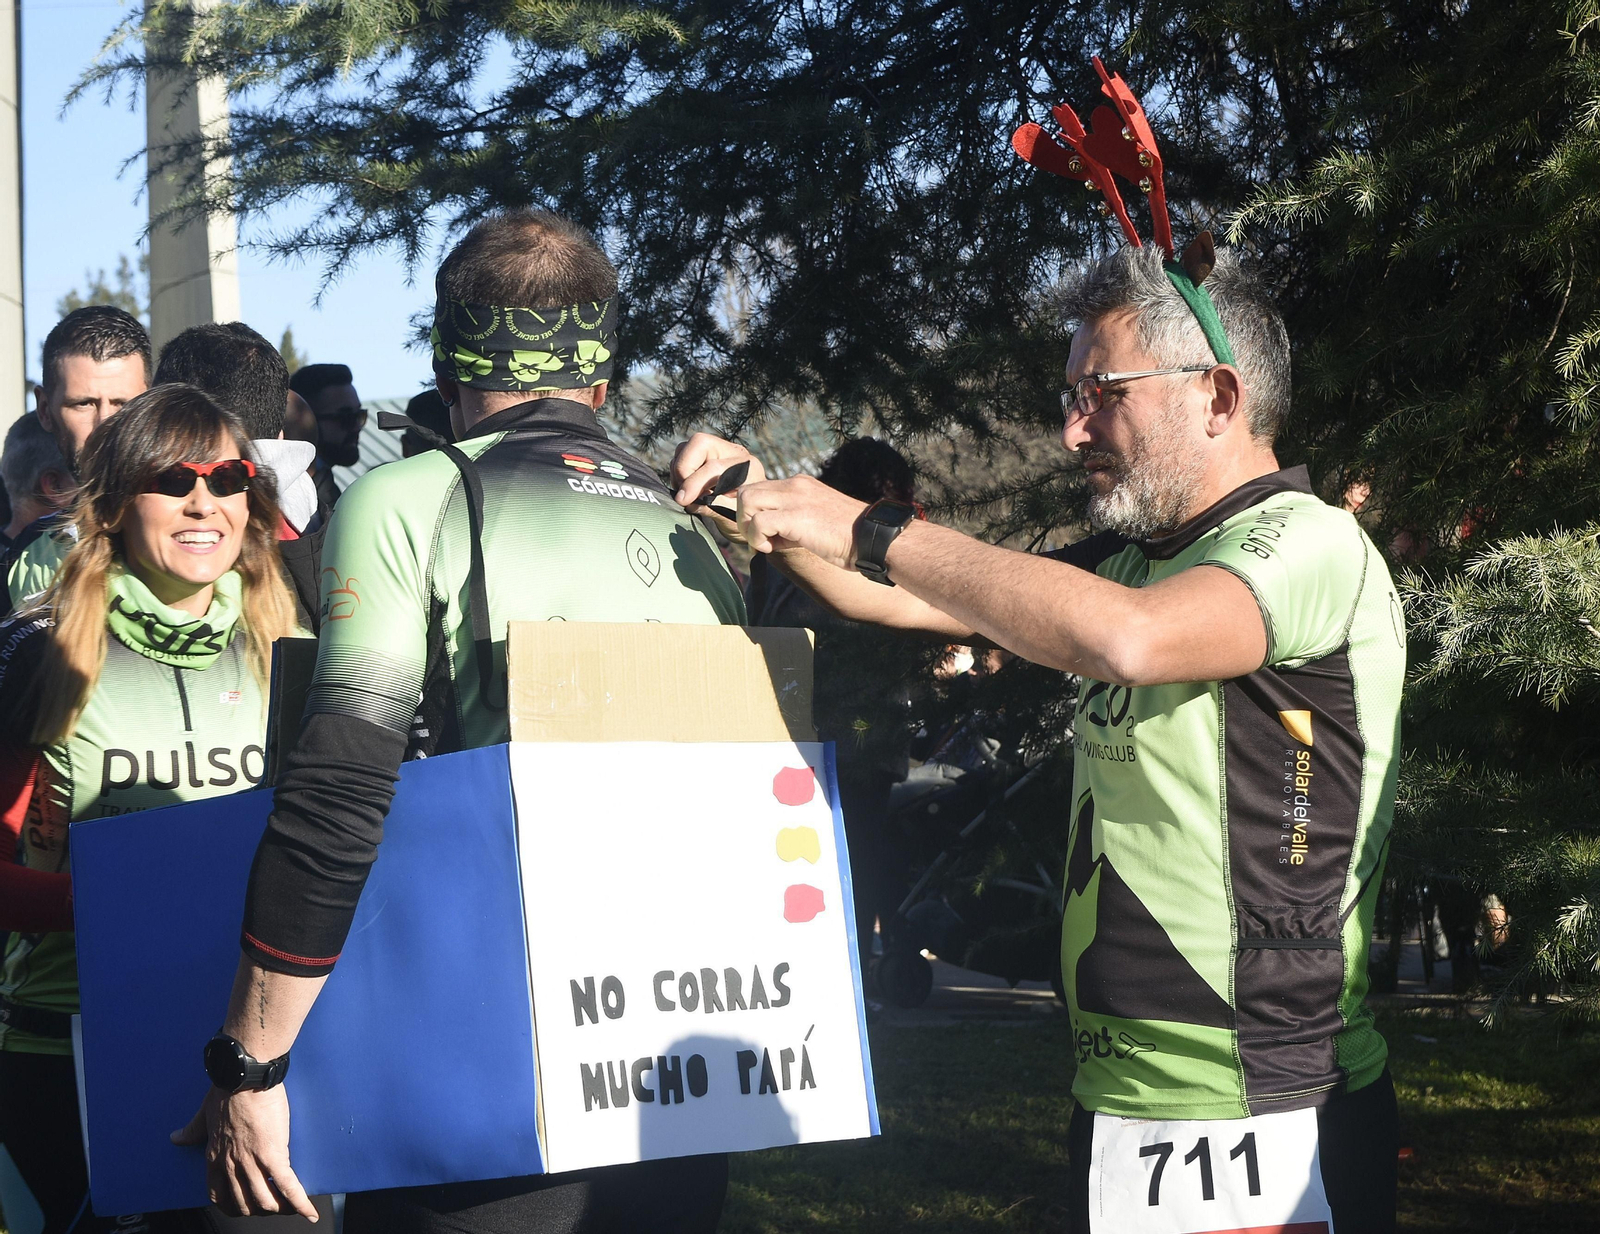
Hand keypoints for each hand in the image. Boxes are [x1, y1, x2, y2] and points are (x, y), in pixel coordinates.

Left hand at [173, 1085, 317, 1220]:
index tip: (243, 1206)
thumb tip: (175, 1138)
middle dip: (258, 1210)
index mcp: (215, 1157)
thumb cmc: (226, 1090)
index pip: (219, 1195)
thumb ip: (191, 1130)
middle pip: (244, 1203)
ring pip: (265, 1201)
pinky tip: (309, 1212)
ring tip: (290, 1208)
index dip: (233, 1206)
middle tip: (271, 1206)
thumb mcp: (204, 1113)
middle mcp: (231, 1165)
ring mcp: (252, 1162)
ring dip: (279, 1209)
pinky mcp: (274, 1154)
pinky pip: (288, 1186)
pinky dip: (300, 1203)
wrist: (245, 1076)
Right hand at [670, 434, 767, 534]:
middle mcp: (732, 453)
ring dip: (679, 470)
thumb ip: (713, 507)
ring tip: (686, 493)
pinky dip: (677, 471)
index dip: (694, 483)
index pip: (714, 467)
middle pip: (699, 443)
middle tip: (684, 493)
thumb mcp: (733, 517)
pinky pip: (681, 454)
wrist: (751, 512)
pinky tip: (686, 488)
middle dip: (684, 468)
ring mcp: (717, 450)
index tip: (683, 500)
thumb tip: (690, 502)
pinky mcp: (704, 455)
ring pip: (686, 447)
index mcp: (746, 467)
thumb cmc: (744, 516)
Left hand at [738, 476, 866, 568]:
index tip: (759, 532)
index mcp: (799, 484)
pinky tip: (771, 548)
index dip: (751, 512)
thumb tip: (765, 539)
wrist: (872, 539)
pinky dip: (757, 539)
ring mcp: (795, 498)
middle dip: (744, 518)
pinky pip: (758, 522)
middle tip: (758, 539)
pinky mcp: (796, 516)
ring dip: (748, 526)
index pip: (759, 488)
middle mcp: (795, 485)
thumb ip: (789, 524)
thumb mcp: (814, 523)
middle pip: (746, 491)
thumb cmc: (847, 538)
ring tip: (764, 543)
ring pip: (746, 500)